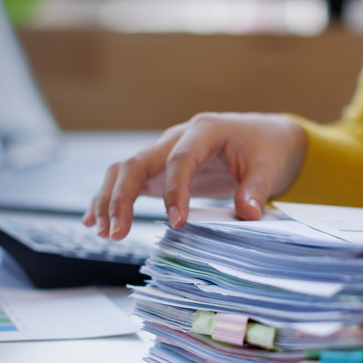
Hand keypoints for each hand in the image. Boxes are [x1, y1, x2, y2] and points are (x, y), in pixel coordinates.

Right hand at [81, 112, 307, 239]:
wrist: (263, 137)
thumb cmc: (265, 148)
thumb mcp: (269, 165)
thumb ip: (256, 188)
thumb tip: (247, 214)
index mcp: (204, 130)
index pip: (179, 159)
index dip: (174, 190)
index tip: (177, 222)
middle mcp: (175, 138)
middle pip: (136, 162)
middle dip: (121, 197)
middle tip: (116, 232)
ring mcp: (162, 153)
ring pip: (123, 170)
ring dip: (108, 200)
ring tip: (102, 231)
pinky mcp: (158, 169)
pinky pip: (126, 180)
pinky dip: (108, 199)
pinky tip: (93, 222)